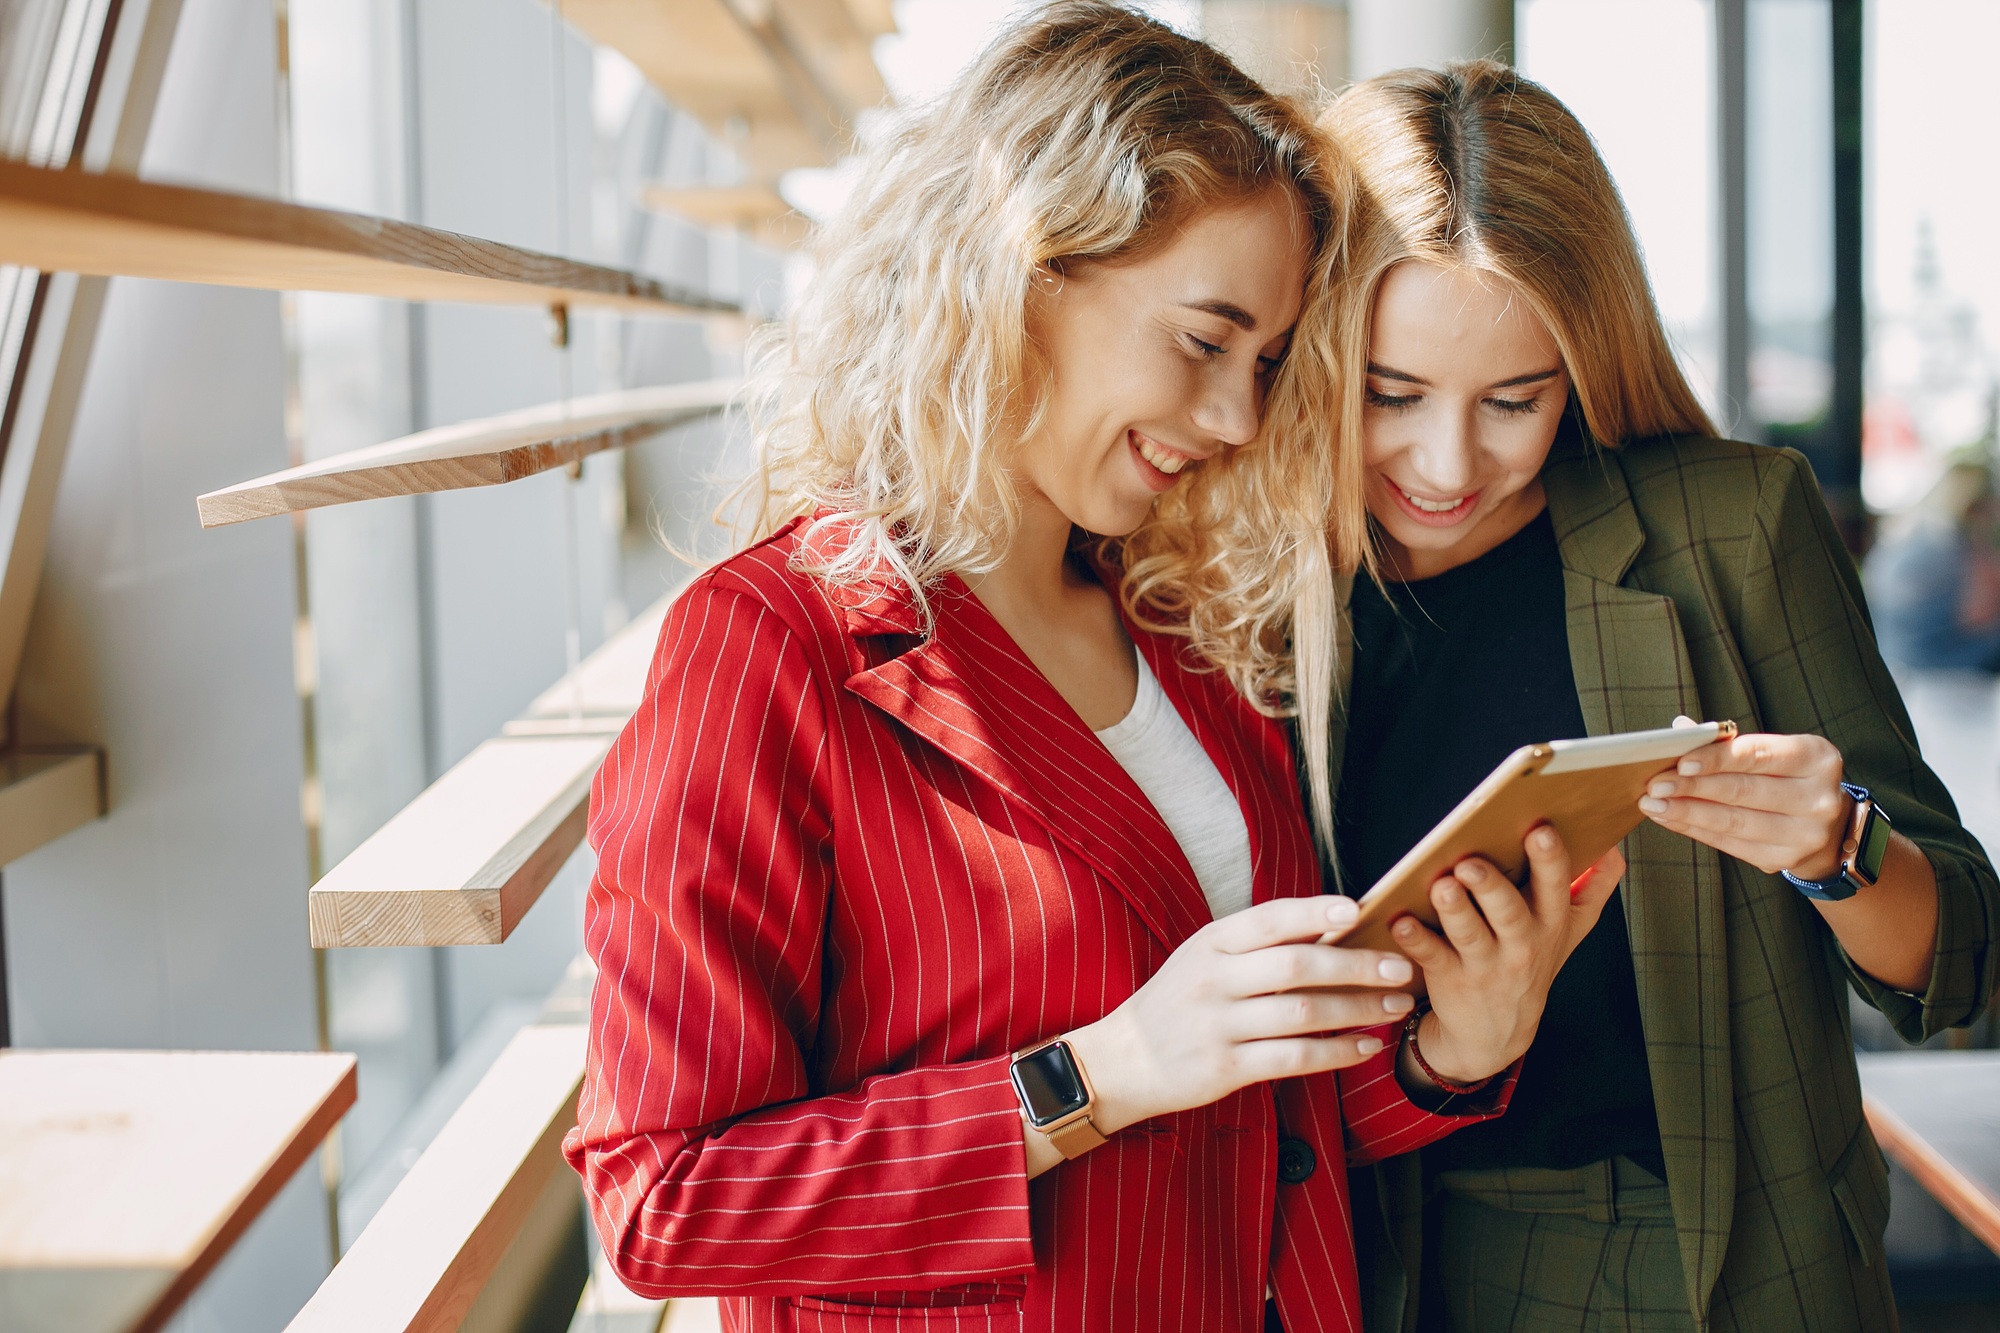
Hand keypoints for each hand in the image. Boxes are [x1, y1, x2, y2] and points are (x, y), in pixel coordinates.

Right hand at [1067, 896, 1416, 1130]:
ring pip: (1303, 1014)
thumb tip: (1330, 927)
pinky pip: (1294, 1058)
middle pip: (1297, 967)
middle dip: (1357, 966)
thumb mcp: (1203, 960)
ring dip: (1358, 1009)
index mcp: (1211, 943)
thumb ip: (1257, 946)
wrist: (1122, 1060)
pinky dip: (1336, 1052)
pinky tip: (1365, 1046)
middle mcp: (1214, 980)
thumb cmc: (1177, 1002)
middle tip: (1401, 967)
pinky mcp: (1226, 1068)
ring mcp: (1218, 1026)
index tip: (1360, 910)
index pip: (1270, 920)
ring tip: (1395, 1006)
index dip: (1316, 912)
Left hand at [1391, 827, 1623, 1084]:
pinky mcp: (1451, 979)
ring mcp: (1485, 965)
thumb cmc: (1530, 964)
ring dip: (1455, 909)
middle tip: (1471, 863)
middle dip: (1492, 886)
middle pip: (1510, 911)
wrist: (1498, 1034)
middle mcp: (1521, 945)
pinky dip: (1415, 940)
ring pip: (1470, 934)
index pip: (1556, 888)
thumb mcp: (1570, 931)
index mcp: (1550, 923)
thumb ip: (1594, 888)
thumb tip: (1614, 847)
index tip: (1540, 830)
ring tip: (1441, 885)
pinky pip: (1432, 957)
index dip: (1550, 860)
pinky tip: (1401, 921)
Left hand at [1638, 726, 1848, 876]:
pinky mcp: (1784, 859)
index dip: (1717, 759)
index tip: (1680, 762)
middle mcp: (1819, 798)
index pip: (1758, 755)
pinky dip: (1695, 830)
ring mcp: (1806, 834)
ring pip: (1734, 822)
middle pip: (1743, 791)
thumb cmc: (1786, 777)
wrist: (1825, 825)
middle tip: (1655, 785)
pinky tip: (1669, 819)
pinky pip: (1729, 844)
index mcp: (1817, 759)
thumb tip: (1682, 730)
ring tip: (1654, 804)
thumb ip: (1728, 742)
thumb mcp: (1771, 752)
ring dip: (1686, 812)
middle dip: (1692, 787)